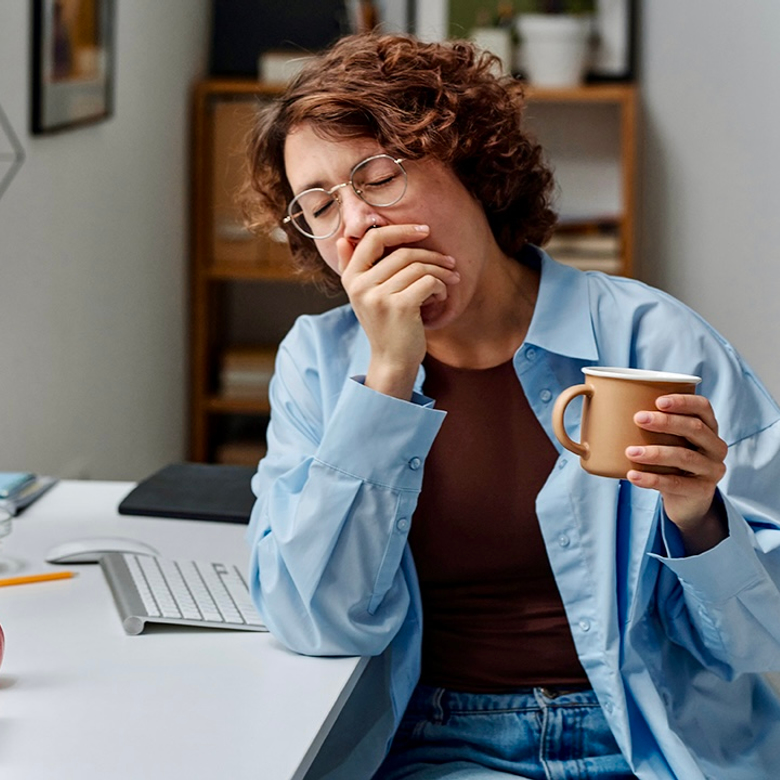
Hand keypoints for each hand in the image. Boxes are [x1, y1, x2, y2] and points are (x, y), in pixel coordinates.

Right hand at [336, 224, 459, 398]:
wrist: (392, 360)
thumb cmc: (385, 324)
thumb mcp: (364, 295)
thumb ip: (353, 267)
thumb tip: (341, 238)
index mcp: (350, 278)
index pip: (373, 239)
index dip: (400, 229)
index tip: (424, 231)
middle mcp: (360, 286)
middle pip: (402, 253)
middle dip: (431, 255)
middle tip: (450, 263)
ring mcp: (378, 296)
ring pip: (418, 267)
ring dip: (440, 272)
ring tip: (450, 281)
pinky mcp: (399, 306)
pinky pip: (428, 281)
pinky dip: (440, 287)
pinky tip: (441, 297)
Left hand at [625, 393, 728, 553]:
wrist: (687, 500)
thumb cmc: (672, 461)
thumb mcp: (669, 441)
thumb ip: (654, 425)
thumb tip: (612, 405)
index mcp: (709, 427)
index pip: (702, 407)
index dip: (683, 401)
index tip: (658, 401)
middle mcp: (715, 446)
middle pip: (695, 428)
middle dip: (666, 422)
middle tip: (639, 418)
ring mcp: (712, 469)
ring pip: (685, 456)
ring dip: (655, 452)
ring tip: (630, 451)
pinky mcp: (702, 491)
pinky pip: (675, 483)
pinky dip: (651, 478)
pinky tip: (633, 475)